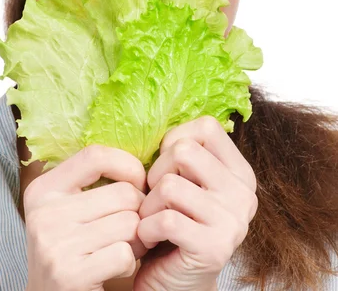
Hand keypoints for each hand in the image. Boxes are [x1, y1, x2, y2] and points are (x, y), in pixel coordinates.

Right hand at [23, 145, 147, 290]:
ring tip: (124, 247)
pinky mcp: (70, 274)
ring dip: (138, 240)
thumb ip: (91, 182)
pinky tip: (114, 268)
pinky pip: (124, 254)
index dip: (128, 165)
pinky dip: (129, 263)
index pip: (95, 156)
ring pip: (130, 224)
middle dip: (139, 212)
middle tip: (132, 228)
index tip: (138, 183)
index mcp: (43, 189)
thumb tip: (142, 157)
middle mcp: (43, 213)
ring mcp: (55, 244)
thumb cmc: (72, 249)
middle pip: (123, 194)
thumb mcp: (68, 209)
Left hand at [134, 116, 257, 290]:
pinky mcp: (215, 248)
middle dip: (156, 173)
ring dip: (148, 204)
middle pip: (184, 150)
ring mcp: (233, 221)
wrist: (174, 284)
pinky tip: (151, 238)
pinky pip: (165, 219)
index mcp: (239, 172)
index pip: (207, 126)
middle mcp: (243, 193)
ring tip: (151, 219)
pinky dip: (146, 228)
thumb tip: (155, 117)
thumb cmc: (174, 225)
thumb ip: (185, 155)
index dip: (175, 139)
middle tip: (155, 198)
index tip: (167, 165)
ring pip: (169, 185)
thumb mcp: (186, 183)